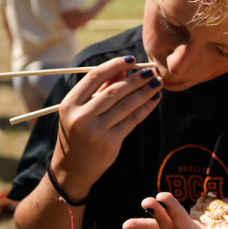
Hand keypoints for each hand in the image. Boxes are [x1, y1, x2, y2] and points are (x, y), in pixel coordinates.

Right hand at [51, 56, 161, 198]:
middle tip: (151, 71)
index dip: (115, 65)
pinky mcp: (110, 143)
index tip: (132, 59)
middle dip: (136, 79)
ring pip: (126, 105)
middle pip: (114, 91)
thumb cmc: (78, 133)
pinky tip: (154, 99)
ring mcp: (96, 131)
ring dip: (145, 92)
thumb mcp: (82, 109)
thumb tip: (124, 68)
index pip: (94, 76)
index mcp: (70, 104)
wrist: (72, 169)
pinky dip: (145, 108)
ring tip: (157, 83)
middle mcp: (81, 116)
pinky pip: (132, 120)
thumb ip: (101, 88)